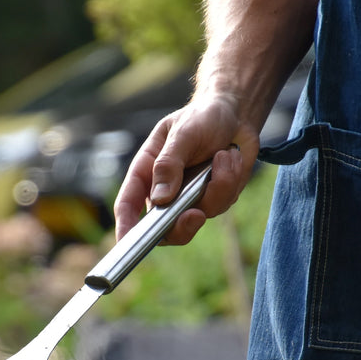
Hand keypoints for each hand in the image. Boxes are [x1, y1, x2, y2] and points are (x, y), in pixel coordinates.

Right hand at [113, 97, 259, 244]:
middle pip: (163, 228)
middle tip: (195, 215)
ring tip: (224, 155)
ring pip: (199, 216)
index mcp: (146, 172)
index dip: (125, 227)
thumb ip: (169, 164)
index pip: (128, 205)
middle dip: (181, 227)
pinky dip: (231, 181)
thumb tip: (160, 199)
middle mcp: (164, 191)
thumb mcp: (182, 133)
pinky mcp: (213, 199)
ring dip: (217, 187)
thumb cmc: (201, 118)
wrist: (235, 115)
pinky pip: (222, 204)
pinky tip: (231, 158)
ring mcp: (189, 198)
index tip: (126, 243)